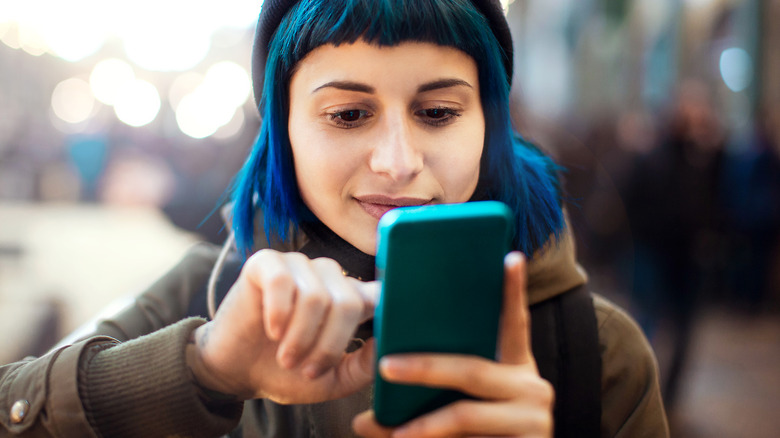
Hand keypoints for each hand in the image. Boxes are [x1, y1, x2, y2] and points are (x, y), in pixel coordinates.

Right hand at [186, 249, 378, 403]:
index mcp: (350, 298)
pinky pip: (282, 281)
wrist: (237, 371)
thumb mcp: (333, 380)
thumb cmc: (286, 372)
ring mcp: (298, 265)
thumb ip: (364, 365)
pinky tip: (271, 329)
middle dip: (328, 345)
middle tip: (305, 368)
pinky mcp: (266, 262)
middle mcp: (329, 276)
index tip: (375, 336)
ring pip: (316, 296)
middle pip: (348, 302)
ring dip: (300, 336)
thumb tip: (389, 344)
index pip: (380, 293)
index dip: (382, 311)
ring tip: (285, 356)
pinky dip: (278, 312)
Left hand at [353, 252, 553, 437]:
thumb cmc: (479, 436)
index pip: (514, 321)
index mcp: (514, 365)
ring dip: (422, 424)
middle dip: (424, 368)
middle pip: (471, 369)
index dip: (512, 290)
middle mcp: (532, 386)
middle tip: (386, 366)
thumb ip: (423, 403)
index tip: (510, 256)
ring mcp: (534, 418)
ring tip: (392, 432)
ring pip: (464, 414)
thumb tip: (364, 420)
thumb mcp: (458, 411)